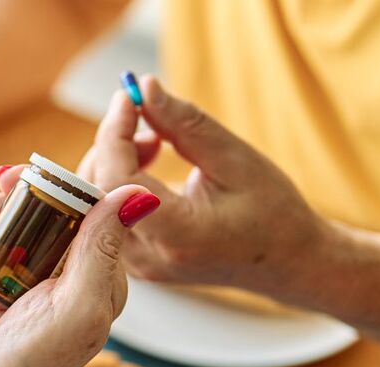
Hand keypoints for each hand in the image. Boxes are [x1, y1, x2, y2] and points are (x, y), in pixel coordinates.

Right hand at [0, 166, 159, 366]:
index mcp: (91, 273)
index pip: (77, 208)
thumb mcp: (81, 303)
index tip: (17, 179)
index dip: (47, 187)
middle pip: (22, 209)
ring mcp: (9, 280)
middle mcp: (51, 273)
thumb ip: (104, 245)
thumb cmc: (35, 364)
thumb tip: (137, 191)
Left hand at [78, 76, 327, 294]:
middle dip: (111, 145)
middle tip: (148, 121)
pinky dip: (118, 179)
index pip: (117, 182)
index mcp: (178, 235)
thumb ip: (185, 124)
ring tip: (157, 143)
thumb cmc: (271, 211)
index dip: (114, 135)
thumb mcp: (235, 159)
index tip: (128, 99)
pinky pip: (105, 213)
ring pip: (95, 203)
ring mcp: (137, 265)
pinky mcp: (134, 261)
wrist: (285, 262)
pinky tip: (149, 164)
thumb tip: (143, 88)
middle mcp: (148, 258)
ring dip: (114, 160)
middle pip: (97, 192)